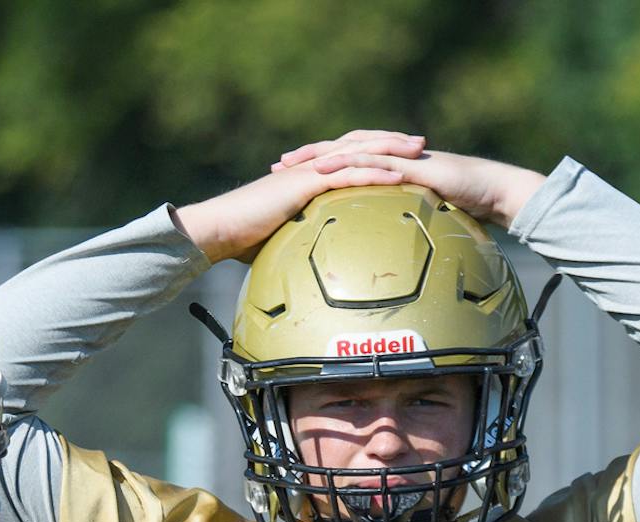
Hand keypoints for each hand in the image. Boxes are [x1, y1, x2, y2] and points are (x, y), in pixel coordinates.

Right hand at [176, 130, 424, 262]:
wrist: (219, 229)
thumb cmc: (240, 238)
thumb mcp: (278, 237)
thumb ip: (298, 239)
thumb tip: (306, 262)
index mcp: (306, 177)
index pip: (346, 158)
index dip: (373, 153)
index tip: (399, 156)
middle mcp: (310, 168)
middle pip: (358, 147)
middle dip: (391, 142)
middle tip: (420, 142)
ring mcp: (309, 173)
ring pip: (358, 154)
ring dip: (391, 151)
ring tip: (418, 150)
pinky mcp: (305, 184)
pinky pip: (347, 175)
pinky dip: (374, 173)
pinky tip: (398, 174)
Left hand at [275, 139, 546, 229]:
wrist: (491, 193)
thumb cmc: (461, 207)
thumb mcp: (418, 218)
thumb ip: (396, 224)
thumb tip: (377, 248)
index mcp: (388, 167)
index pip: (345, 162)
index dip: (315, 167)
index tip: (285, 176)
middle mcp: (391, 156)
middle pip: (342, 150)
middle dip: (308, 156)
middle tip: (277, 165)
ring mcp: (402, 157)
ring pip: (355, 150)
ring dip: (324, 155)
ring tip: (296, 164)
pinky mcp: (414, 163)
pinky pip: (379, 161)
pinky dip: (355, 163)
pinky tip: (334, 169)